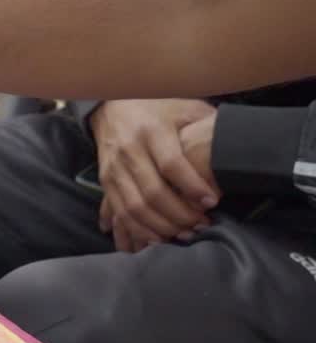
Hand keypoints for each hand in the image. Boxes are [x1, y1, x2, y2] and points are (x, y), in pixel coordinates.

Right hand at [91, 99, 218, 251]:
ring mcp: (114, 168)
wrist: (112, 105)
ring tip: (184, 234)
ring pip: (134, 207)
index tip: (212, 203)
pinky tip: (158, 237)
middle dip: (180, 215)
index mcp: (152, 130)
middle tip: (202, 224)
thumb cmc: (158, 107)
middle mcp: (130, 150)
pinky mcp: (106, 181)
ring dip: (160, 227)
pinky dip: (138, 229)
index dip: (192, 187)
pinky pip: (120, 212)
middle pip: (153, 192)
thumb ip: (207, 124)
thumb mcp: (184, 107)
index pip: (171, 165)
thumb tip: (237, 144)